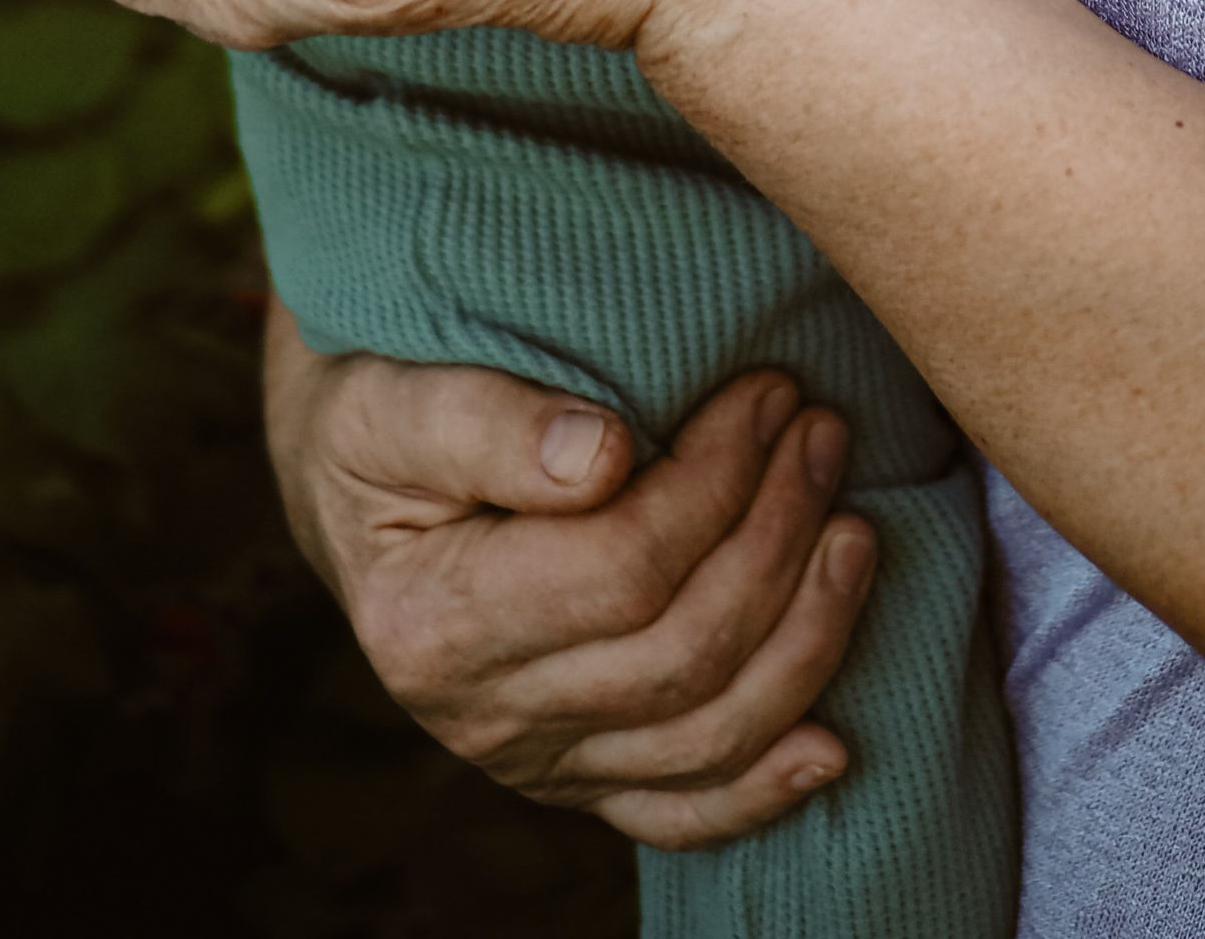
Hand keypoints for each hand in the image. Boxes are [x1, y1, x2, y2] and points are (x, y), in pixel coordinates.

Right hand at [265, 311, 876, 846]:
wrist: (352, 487)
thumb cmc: (379, 420)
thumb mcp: (396, 399)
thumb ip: (486, 423)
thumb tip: (601, 458)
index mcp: (432, 623)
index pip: (618, 572)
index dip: (713, 483)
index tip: (767, 390)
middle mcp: (482, 718)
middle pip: (680, 652)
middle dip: (775, 535)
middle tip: (821, 428)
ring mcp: (538, 763)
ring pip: (707, 735)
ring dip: (806, 632)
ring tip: (852, 526)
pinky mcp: (580, 780)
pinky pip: (683, 814)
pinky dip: (765, 789)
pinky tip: (834, 743)